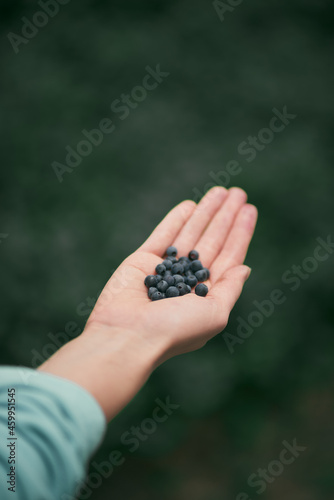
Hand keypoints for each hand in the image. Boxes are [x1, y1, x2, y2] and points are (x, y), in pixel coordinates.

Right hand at [39, 187, 257, 419]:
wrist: (127, 336)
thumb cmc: (174, 330)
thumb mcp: (214, 314)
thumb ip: (229, 289)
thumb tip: (245, 267)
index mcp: (206, 293)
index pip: (228, 256)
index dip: (239, 233)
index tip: (249, 210)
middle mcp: (187, 279)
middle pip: (211, 240)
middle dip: (225, 217)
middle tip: (238, 192)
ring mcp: (164, 269)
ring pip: (189, 233)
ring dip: (205, 212)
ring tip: (220, 191)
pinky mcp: (141, 261)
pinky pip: (163, 235)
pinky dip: (176, 220)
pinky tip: (190, 206)